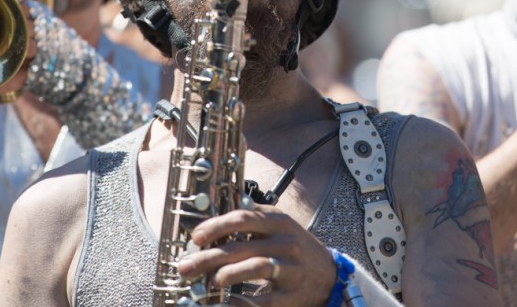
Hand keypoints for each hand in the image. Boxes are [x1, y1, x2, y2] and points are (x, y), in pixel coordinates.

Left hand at [177, 205, 334, 305]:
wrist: (330, 276)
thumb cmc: (296, 248)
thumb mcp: (279, 226)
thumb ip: (253, 219)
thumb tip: (215, 218)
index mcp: (279, 222)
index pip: (243, 218)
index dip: (216, 226)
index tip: (196, 237)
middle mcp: (286, 243)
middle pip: (242, 246)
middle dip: (209, 257)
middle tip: (186, 266)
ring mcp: (291, 269)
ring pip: (254, 267)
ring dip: (226, 275)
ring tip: (209, 281)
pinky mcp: (293, 295)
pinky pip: (264, 300)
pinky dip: (242, 303)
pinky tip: (226, 302)